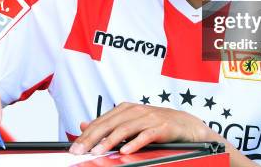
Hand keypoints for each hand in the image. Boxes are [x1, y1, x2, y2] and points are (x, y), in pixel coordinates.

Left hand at [68, 102, 210, 155]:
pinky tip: (125, 151)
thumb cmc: (156, 124)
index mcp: (126, 109)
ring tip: (97, 152)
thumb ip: (108, 123)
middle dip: (92, 138)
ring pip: (125, 129)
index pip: (102, 122)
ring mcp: (149, 118)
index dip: (87, 134)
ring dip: (109, 141)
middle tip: (80, 150)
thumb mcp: (130, 121)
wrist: (185, 124)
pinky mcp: (162, 127)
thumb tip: (84, 124)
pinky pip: (146, 135)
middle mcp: (136, 110)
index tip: (75, 147)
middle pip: (110, 124)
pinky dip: (134, 143)